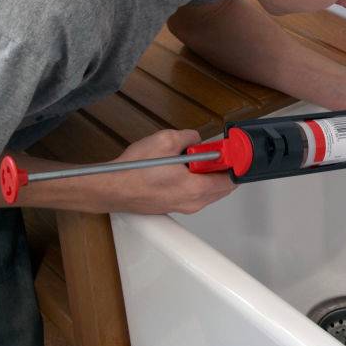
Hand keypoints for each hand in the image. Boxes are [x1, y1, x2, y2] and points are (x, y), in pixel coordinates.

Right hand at [86, 129, 236, 213]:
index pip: (231, 180)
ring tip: (192, 159)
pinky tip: (181, 169)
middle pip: (222, 187)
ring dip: (207, 175)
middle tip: (211, 153)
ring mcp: (183, 207)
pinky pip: (194, 194)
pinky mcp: (173, 207)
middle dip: (221, 168)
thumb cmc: (135, 170)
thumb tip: (197, 140)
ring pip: (208, 191)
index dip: (233, 163)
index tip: (232, 152)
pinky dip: (195, 182)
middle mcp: (193, 202)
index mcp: (196, 188)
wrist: (112, 188)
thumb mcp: (166, 140)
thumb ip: (190, 137)